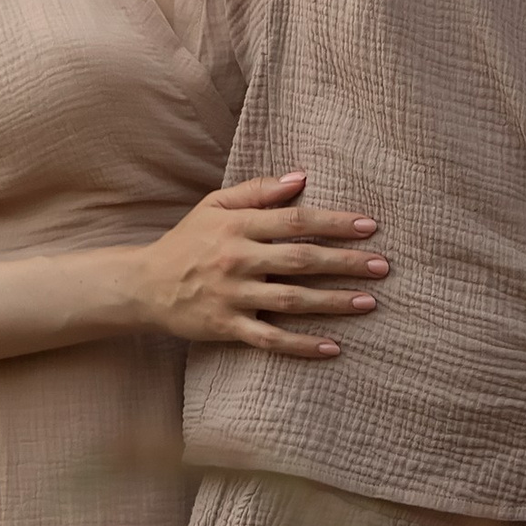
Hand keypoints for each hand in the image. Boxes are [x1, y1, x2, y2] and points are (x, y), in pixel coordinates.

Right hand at [131, 172, 386, 357]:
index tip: (369, 226)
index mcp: (237, 226)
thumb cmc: (187, 241)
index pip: (295, 221)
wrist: (144, 285)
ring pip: (291, 300)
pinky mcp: (227, 327)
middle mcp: (237, 259)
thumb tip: (301, 178)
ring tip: (370, 302)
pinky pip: (270, 339)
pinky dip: (302, 345)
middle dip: (344, 262)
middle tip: (382, 266)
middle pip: (301, 260)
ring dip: (333, 301)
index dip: (334, 222)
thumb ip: (257, 192)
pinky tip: (333, 347)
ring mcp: (232, 296)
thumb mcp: (214, 205)